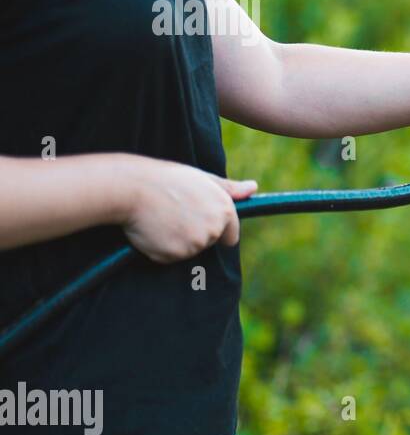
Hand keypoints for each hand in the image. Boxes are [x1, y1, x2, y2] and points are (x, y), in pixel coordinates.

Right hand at [118, 157, 257, 262]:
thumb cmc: (165, 179)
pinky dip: (159, 248)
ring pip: (187, 251)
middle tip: (172, 213)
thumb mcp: (201, 178)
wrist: (130, 188)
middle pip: (207, 242)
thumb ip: (229, 188)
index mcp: (224, 210)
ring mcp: (194, 244)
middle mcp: (213, 229)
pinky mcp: (174, 255)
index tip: (201, 225)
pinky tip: (150, 229)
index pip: (230, 236)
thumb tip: (253, 188)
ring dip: (175, 241)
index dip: (218, 232)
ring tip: (160, 218)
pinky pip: (168, 257)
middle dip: (193, 233)